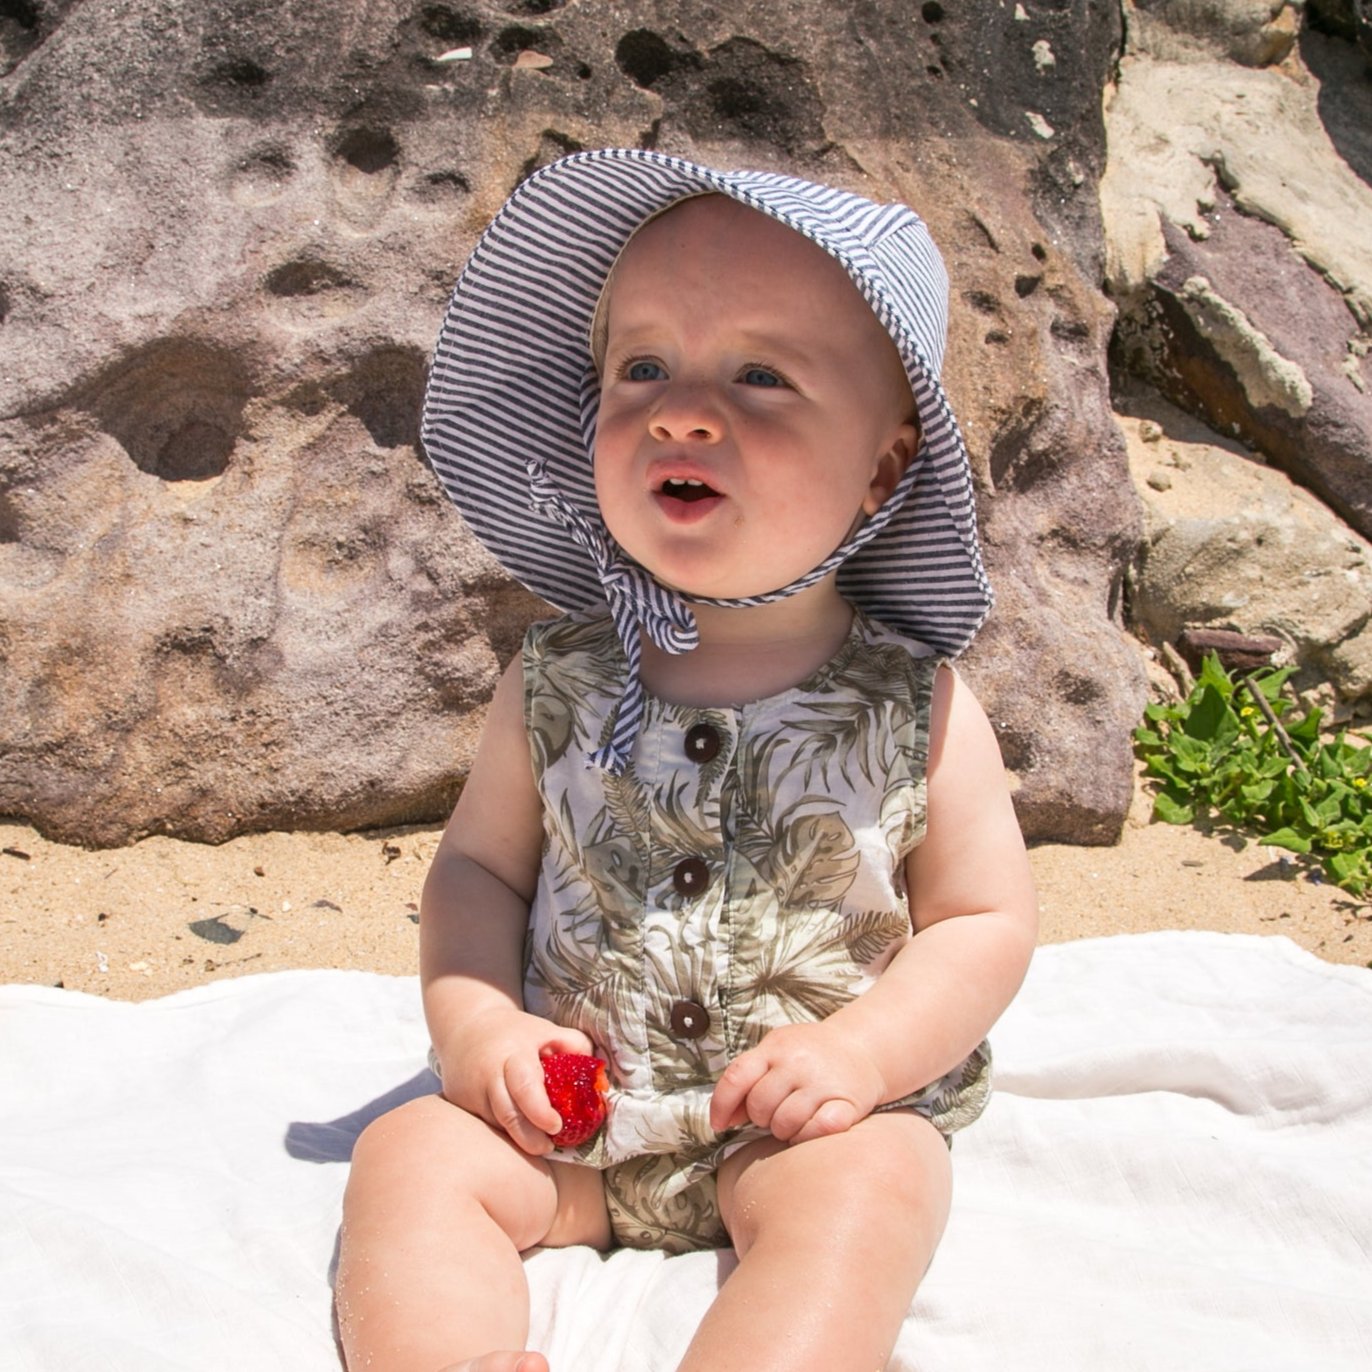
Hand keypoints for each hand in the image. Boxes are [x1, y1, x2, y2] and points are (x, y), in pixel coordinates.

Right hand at [433, 1007, 595, 1155]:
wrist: (464, 1026)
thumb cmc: (516, 1032)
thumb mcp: (546, 1030)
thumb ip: (574, 1047)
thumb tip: (598, 1076)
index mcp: (512, 1054)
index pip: (525, 1086)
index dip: (541, 1112)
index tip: (557, 1126)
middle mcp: (488, 1075)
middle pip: (507, 1115)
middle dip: (530, 1139)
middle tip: (549, 1147)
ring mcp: (470, 1092)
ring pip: (496, 1124)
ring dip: (517, 1137)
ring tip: (538, 1142)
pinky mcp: (460, 1104)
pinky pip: (485, 1123)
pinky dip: (502, 1131)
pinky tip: (517, 1130)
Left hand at [708, 1019, 886, 1144]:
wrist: (862, 1047)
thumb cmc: (810, 1053)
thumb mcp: (777, 1051)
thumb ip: (749, 1077)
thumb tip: (725, 1118)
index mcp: (776, 1047)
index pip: (736, 1077)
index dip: (721, 1105)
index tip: (719, 1125)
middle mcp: (798, 1062)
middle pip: (759, 1106)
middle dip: (761, 1117)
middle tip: (775, 1112)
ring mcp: (823, 1082)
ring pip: (784, 1124)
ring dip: (784, 1131)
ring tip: (794, 1120)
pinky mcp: (848, 1103)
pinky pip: (817, 1130)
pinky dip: (808, 1135)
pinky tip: (810, 1127)